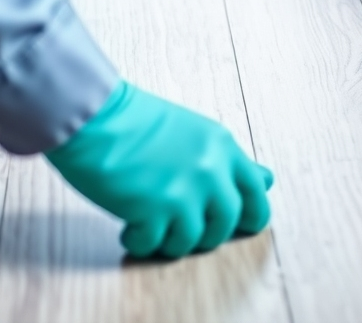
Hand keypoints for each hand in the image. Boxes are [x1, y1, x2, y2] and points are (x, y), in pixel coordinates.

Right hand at [45, 82, 273, 258]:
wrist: (94, 115)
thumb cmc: (136, 120)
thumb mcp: (195, 133)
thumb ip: (229, 161)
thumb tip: (267, 179)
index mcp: (222, 146)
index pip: (257, 194)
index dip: (250, 217)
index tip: (238, 225)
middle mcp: (210, 169)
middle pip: (227, 224)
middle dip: (205, 232)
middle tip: (179, 224)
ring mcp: (183, 192)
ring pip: (192, 241)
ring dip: (169, 238)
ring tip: (149, 221)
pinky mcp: (153, 210)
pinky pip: (154, 245)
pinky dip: (140, 240)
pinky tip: (128, 225)